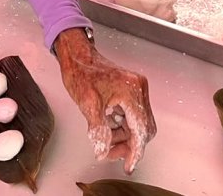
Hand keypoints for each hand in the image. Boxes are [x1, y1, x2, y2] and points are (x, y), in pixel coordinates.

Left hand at [55, 29, 155, 173]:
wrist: (78, 56)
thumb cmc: (82, 74)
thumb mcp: (88, 105)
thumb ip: (98, 130)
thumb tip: (103, 151)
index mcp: (132, 92)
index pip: (140, 130)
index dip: (135, 151)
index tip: (128, 166)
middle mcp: (139, 89)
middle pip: (144, 128)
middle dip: (129, 144)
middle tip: (111, 154)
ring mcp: (137, 88)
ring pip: (139, 123)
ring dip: (125, 136)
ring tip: (107, 143)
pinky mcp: (132, 89)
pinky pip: (133, 114)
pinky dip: (123, 126)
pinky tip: (110, 129)